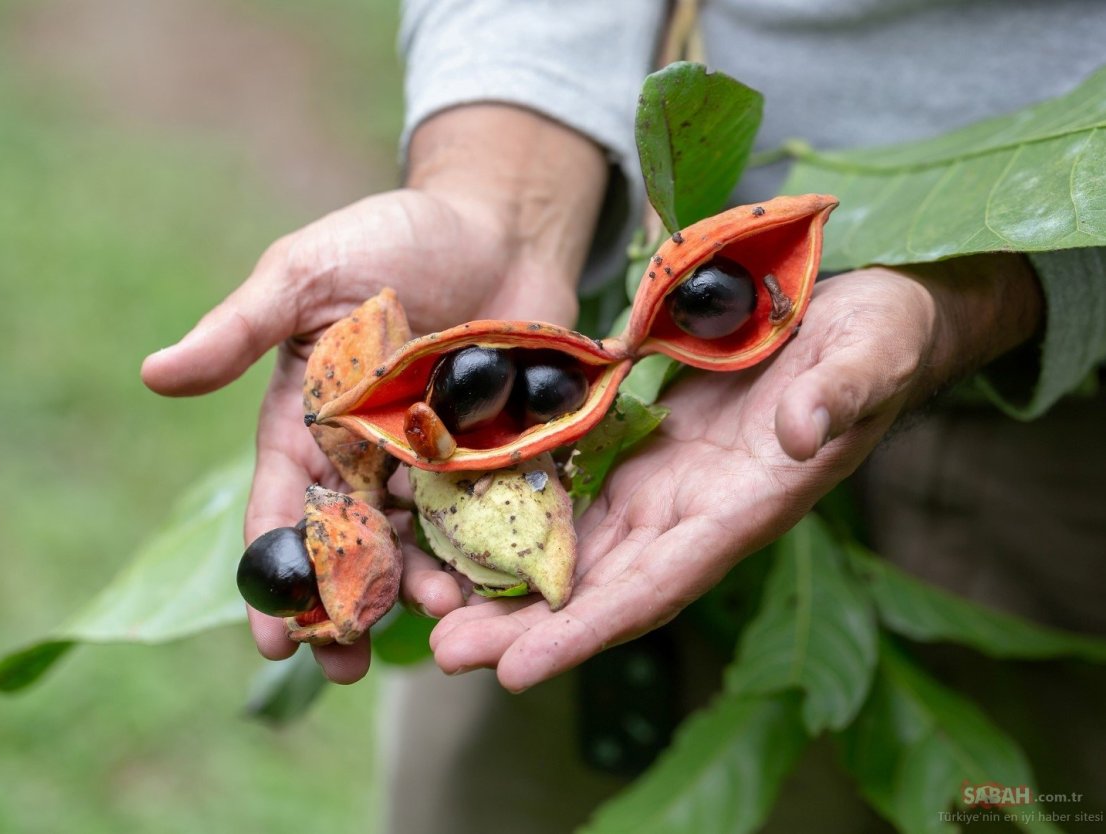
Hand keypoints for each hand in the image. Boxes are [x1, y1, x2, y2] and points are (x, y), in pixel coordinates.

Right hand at [140, 105, 607, 681]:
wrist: (496, 220)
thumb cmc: (390, 236)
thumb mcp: (307, 274)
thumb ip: (242, 329)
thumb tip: (154, 374)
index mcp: (310, 420)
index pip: (284, 507)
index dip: (276, 570)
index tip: (272, 637)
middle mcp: (368, 453)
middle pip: (351, 544)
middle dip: (347, 607)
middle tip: (345, 669)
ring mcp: (436, 459)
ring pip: (421, 541)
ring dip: (423, 586)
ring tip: (441, 620)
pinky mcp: (501, 453)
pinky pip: (492, 513)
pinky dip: (492, 551)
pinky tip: (499, 583)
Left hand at [429, 256, 1043, 690]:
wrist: (859, 319)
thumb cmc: (880, 337)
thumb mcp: (874, 350)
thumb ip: (843, 392)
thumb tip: (803, 431)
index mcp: (748, 505)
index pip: (661, 584)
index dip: (590, 630)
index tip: (519, 671)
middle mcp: (699, 513)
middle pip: (603, 587)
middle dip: (526, 628)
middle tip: (443, 654)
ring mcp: (670, 488)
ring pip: (582, 554)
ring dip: (512, 589)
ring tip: (439, 616)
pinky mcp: (649, 456)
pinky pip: (580, 501)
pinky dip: (528, 526)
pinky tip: (473, 538)